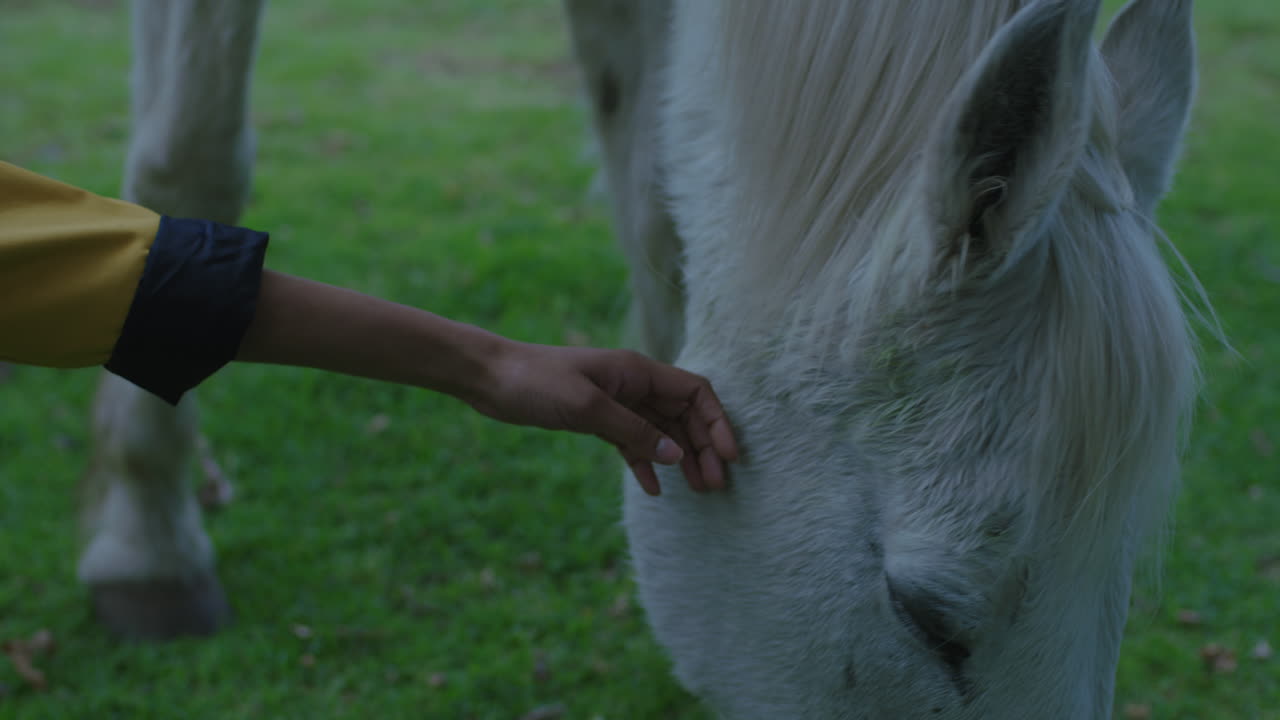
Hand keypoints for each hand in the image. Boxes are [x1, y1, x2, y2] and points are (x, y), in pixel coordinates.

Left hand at [470, 342, 739, 494]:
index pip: (695, 393)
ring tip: (695, 490)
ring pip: (661, 430)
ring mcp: (616, 400)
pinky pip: (632, 441)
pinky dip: (644, 463)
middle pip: (683, 415)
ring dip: (679, 458)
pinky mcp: (597, 417)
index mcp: (637, 370)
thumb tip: (674, 455)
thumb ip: (633, 432)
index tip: (728, 457)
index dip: (716, 422)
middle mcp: (633, 383)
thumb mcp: (587, 408)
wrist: (490, 378)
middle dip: (702, 448)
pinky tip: (652, 490)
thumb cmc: (536, 382)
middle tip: (713, 485)